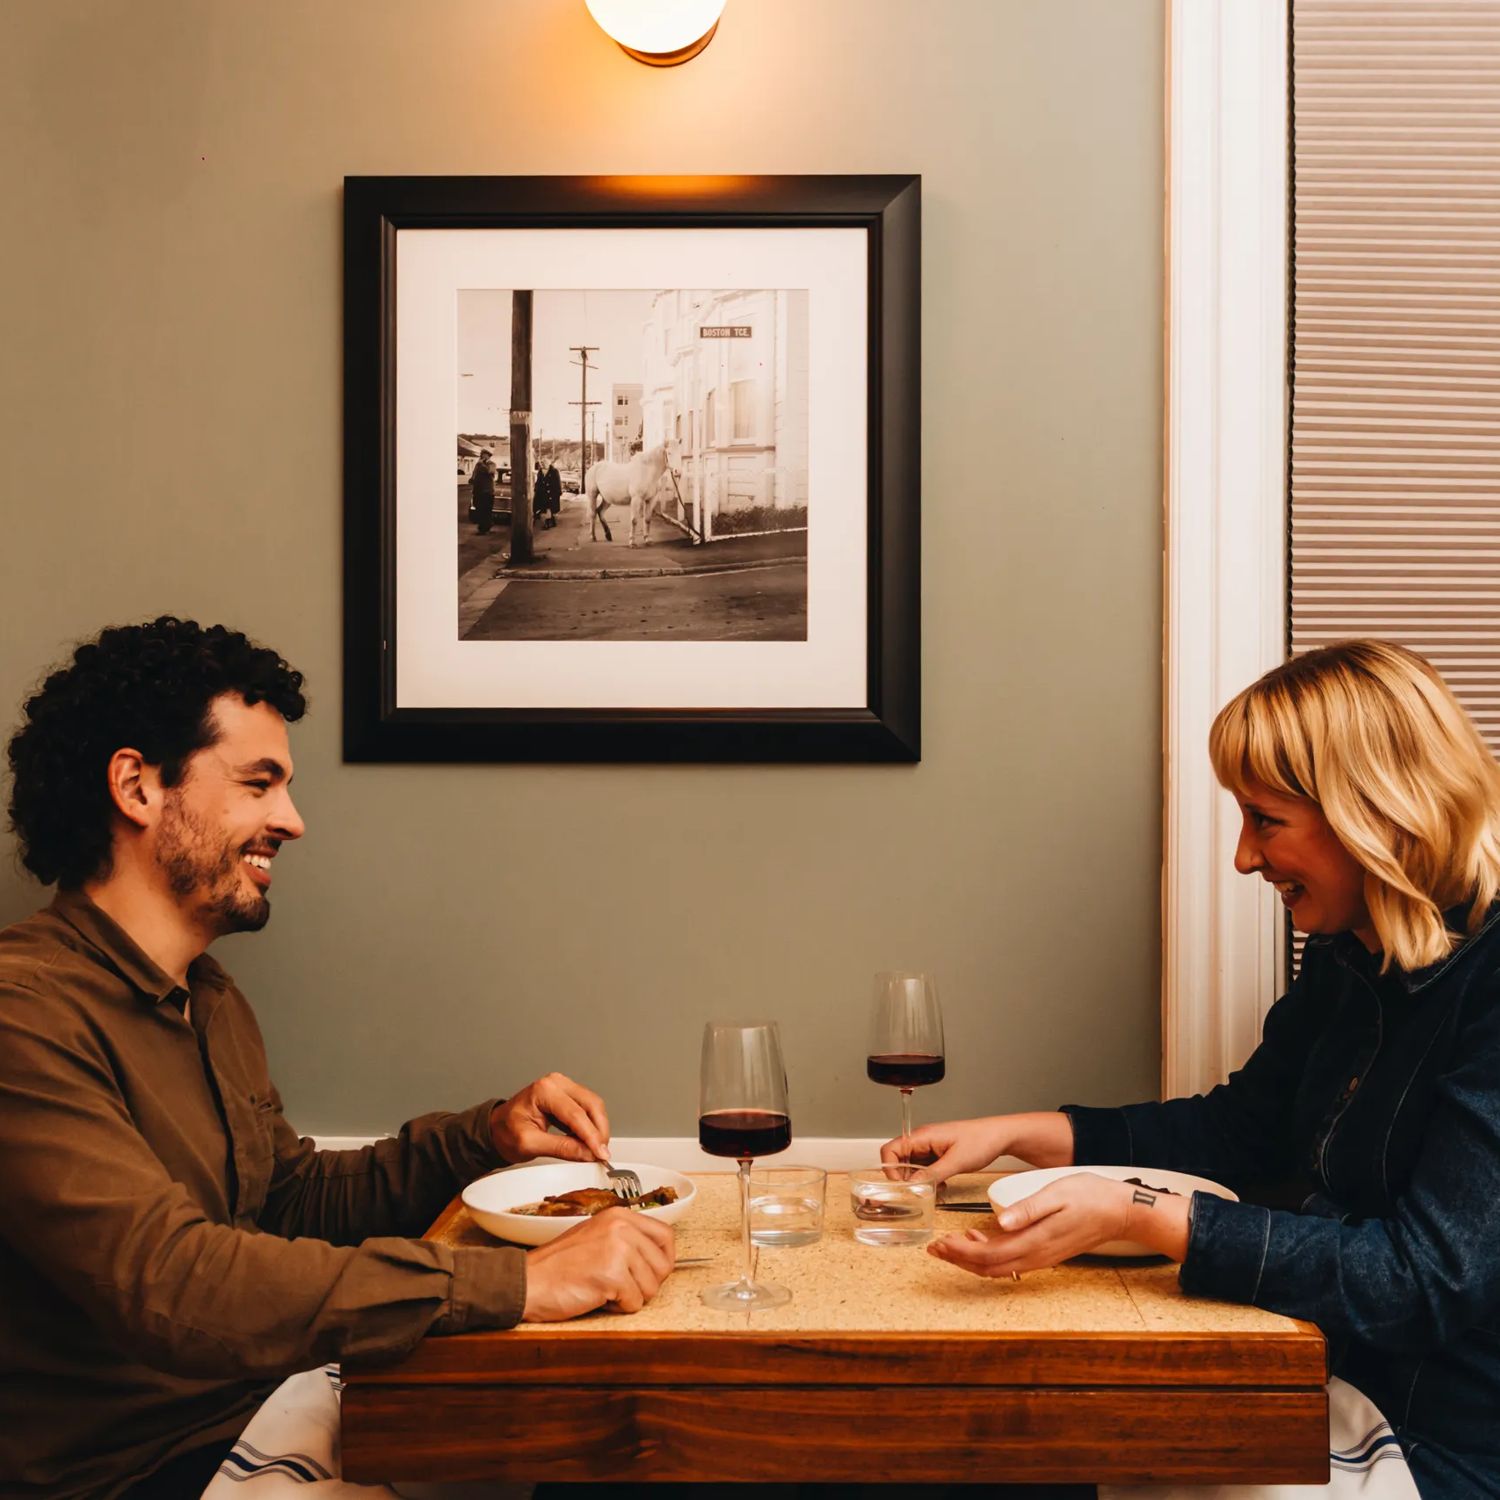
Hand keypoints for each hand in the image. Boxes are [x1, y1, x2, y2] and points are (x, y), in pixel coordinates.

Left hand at [490, 1073, 609, 1164]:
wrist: (497, 1128)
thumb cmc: (506, 1132)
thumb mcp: (530, 1144)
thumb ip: (561, 1148)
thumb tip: (587, 1153)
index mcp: (544, 1091)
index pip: (575, 1115)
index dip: (591, 1136)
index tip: (600, 1154)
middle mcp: (556, 1083)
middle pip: (591, 1105)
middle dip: (599, 1131)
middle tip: (601, 1153)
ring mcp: (564, 1086)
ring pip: (594, 1105)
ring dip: (598, 1128)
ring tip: (595, 1149)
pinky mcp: (569, 1094)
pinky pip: (588, 1108)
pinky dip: (592, 1125)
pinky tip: (590, 1140)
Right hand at [521, 1208, 675, 1319]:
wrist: (528, 1281)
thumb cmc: (558, 1265)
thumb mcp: (597, 1237)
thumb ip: (627, 1240)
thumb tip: (657, 1257)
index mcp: (620, 1216)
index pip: (666, 1235)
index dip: (663, 1259)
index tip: (652, 1272)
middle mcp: (622, 1227)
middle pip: (663, 1265)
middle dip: (646, 1284)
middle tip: (621, 1286)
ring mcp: (618, 1249)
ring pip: (652, 1287)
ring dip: (630, 1297)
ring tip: (605, 1290)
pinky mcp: (612, 1275)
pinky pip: (635, 1303)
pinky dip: (618, 1308)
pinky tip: (599, 1298)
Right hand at [880, 1115, 1018, 1182]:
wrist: (1001, 1136)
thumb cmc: (982, 1140)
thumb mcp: (956, 1161)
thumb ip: (931, 1174)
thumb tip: (912, 1187)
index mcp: (922, 1136)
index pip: (890, 1150)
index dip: (890, 1170)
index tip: (901, 1187)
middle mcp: (923, 1140)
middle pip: (899, 1161)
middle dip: (905, 1179)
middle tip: (916, 1193)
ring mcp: (930, 1148)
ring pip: (912, 1167)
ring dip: (918, 1182)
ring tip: (932, 1191)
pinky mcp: (938, 1155)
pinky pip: (925, 1170)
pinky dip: (928, 1180)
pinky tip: (941, 1186)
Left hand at [926, 1172, 1189, 1275]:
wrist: (1121, 1211)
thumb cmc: (1090, 1197)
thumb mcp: (1057, 1194)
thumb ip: (1028, 1210)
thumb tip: (1001, 1223)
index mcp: (1035, 1240)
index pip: (989, 1255)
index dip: (960, 1253)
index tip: (940, 1243)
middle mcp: (1036, 1255)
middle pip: (989, 1267)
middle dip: (958, 1259)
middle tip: (934, 1248)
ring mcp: (1041, 1256)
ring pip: (998, 1267)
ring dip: (970, 1259)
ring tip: (948, 1246)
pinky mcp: (1046, 1252)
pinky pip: (1011, 1261)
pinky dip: (989, 1255)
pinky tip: (979, 1239)